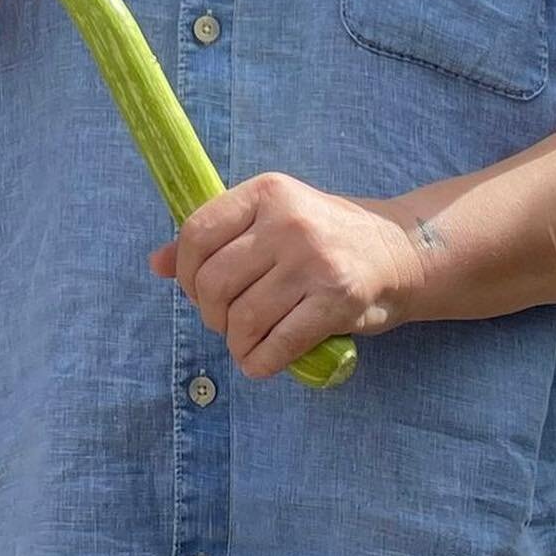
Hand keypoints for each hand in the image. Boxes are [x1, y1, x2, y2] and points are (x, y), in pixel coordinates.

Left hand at [148, 171, 423, 379]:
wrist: (400, 250)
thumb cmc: (324, 235)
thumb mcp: (272, 219)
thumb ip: (218, 237)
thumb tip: (155, 263)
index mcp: (268, 192)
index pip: (198, 233)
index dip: (185, 272)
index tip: (198, 289)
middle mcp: (289, 221)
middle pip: (215, 283)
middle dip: (211, 314)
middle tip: (226, 321)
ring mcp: (314, 261)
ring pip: (242, 320)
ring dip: (237, 343)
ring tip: (247, 341)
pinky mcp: (337, 300)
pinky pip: (277, 346)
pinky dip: (259, 363)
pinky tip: (263, 359)